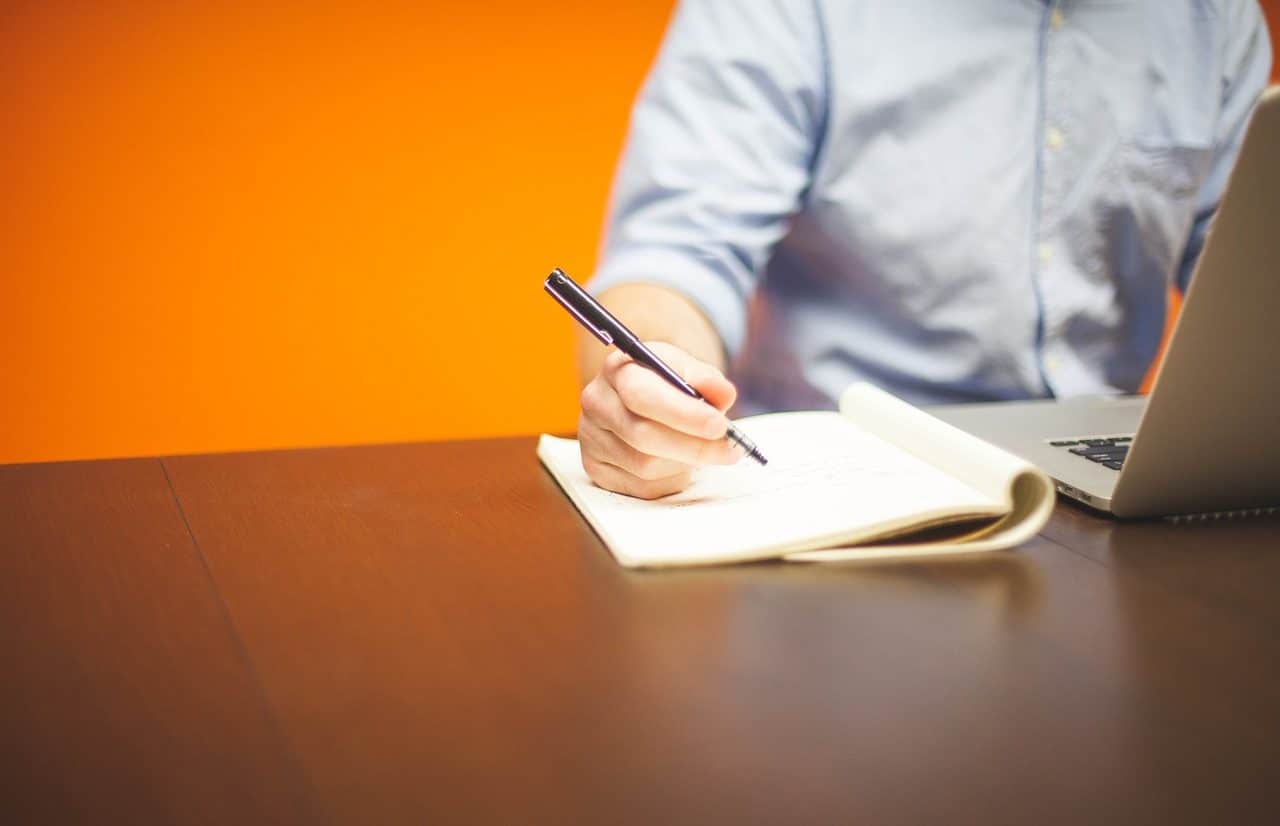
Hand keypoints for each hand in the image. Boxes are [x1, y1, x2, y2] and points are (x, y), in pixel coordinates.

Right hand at [578, 342, 740, 498]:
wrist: (639, 401)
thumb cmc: (666, 385)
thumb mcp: (686, 370)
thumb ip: (706, 378)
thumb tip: (723, 394)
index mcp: (617, 370)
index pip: (643, 395)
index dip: (683, 414)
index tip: (718, 425)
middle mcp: (597, 403)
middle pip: (643, 435)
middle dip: (693, 446)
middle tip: (729, 449)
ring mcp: (591, 439)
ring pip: (645, 466)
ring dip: (684, 463)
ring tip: (702, 451)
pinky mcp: (596, 469)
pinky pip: (642, 487)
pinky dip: (671, 479)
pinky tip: (678, 463)